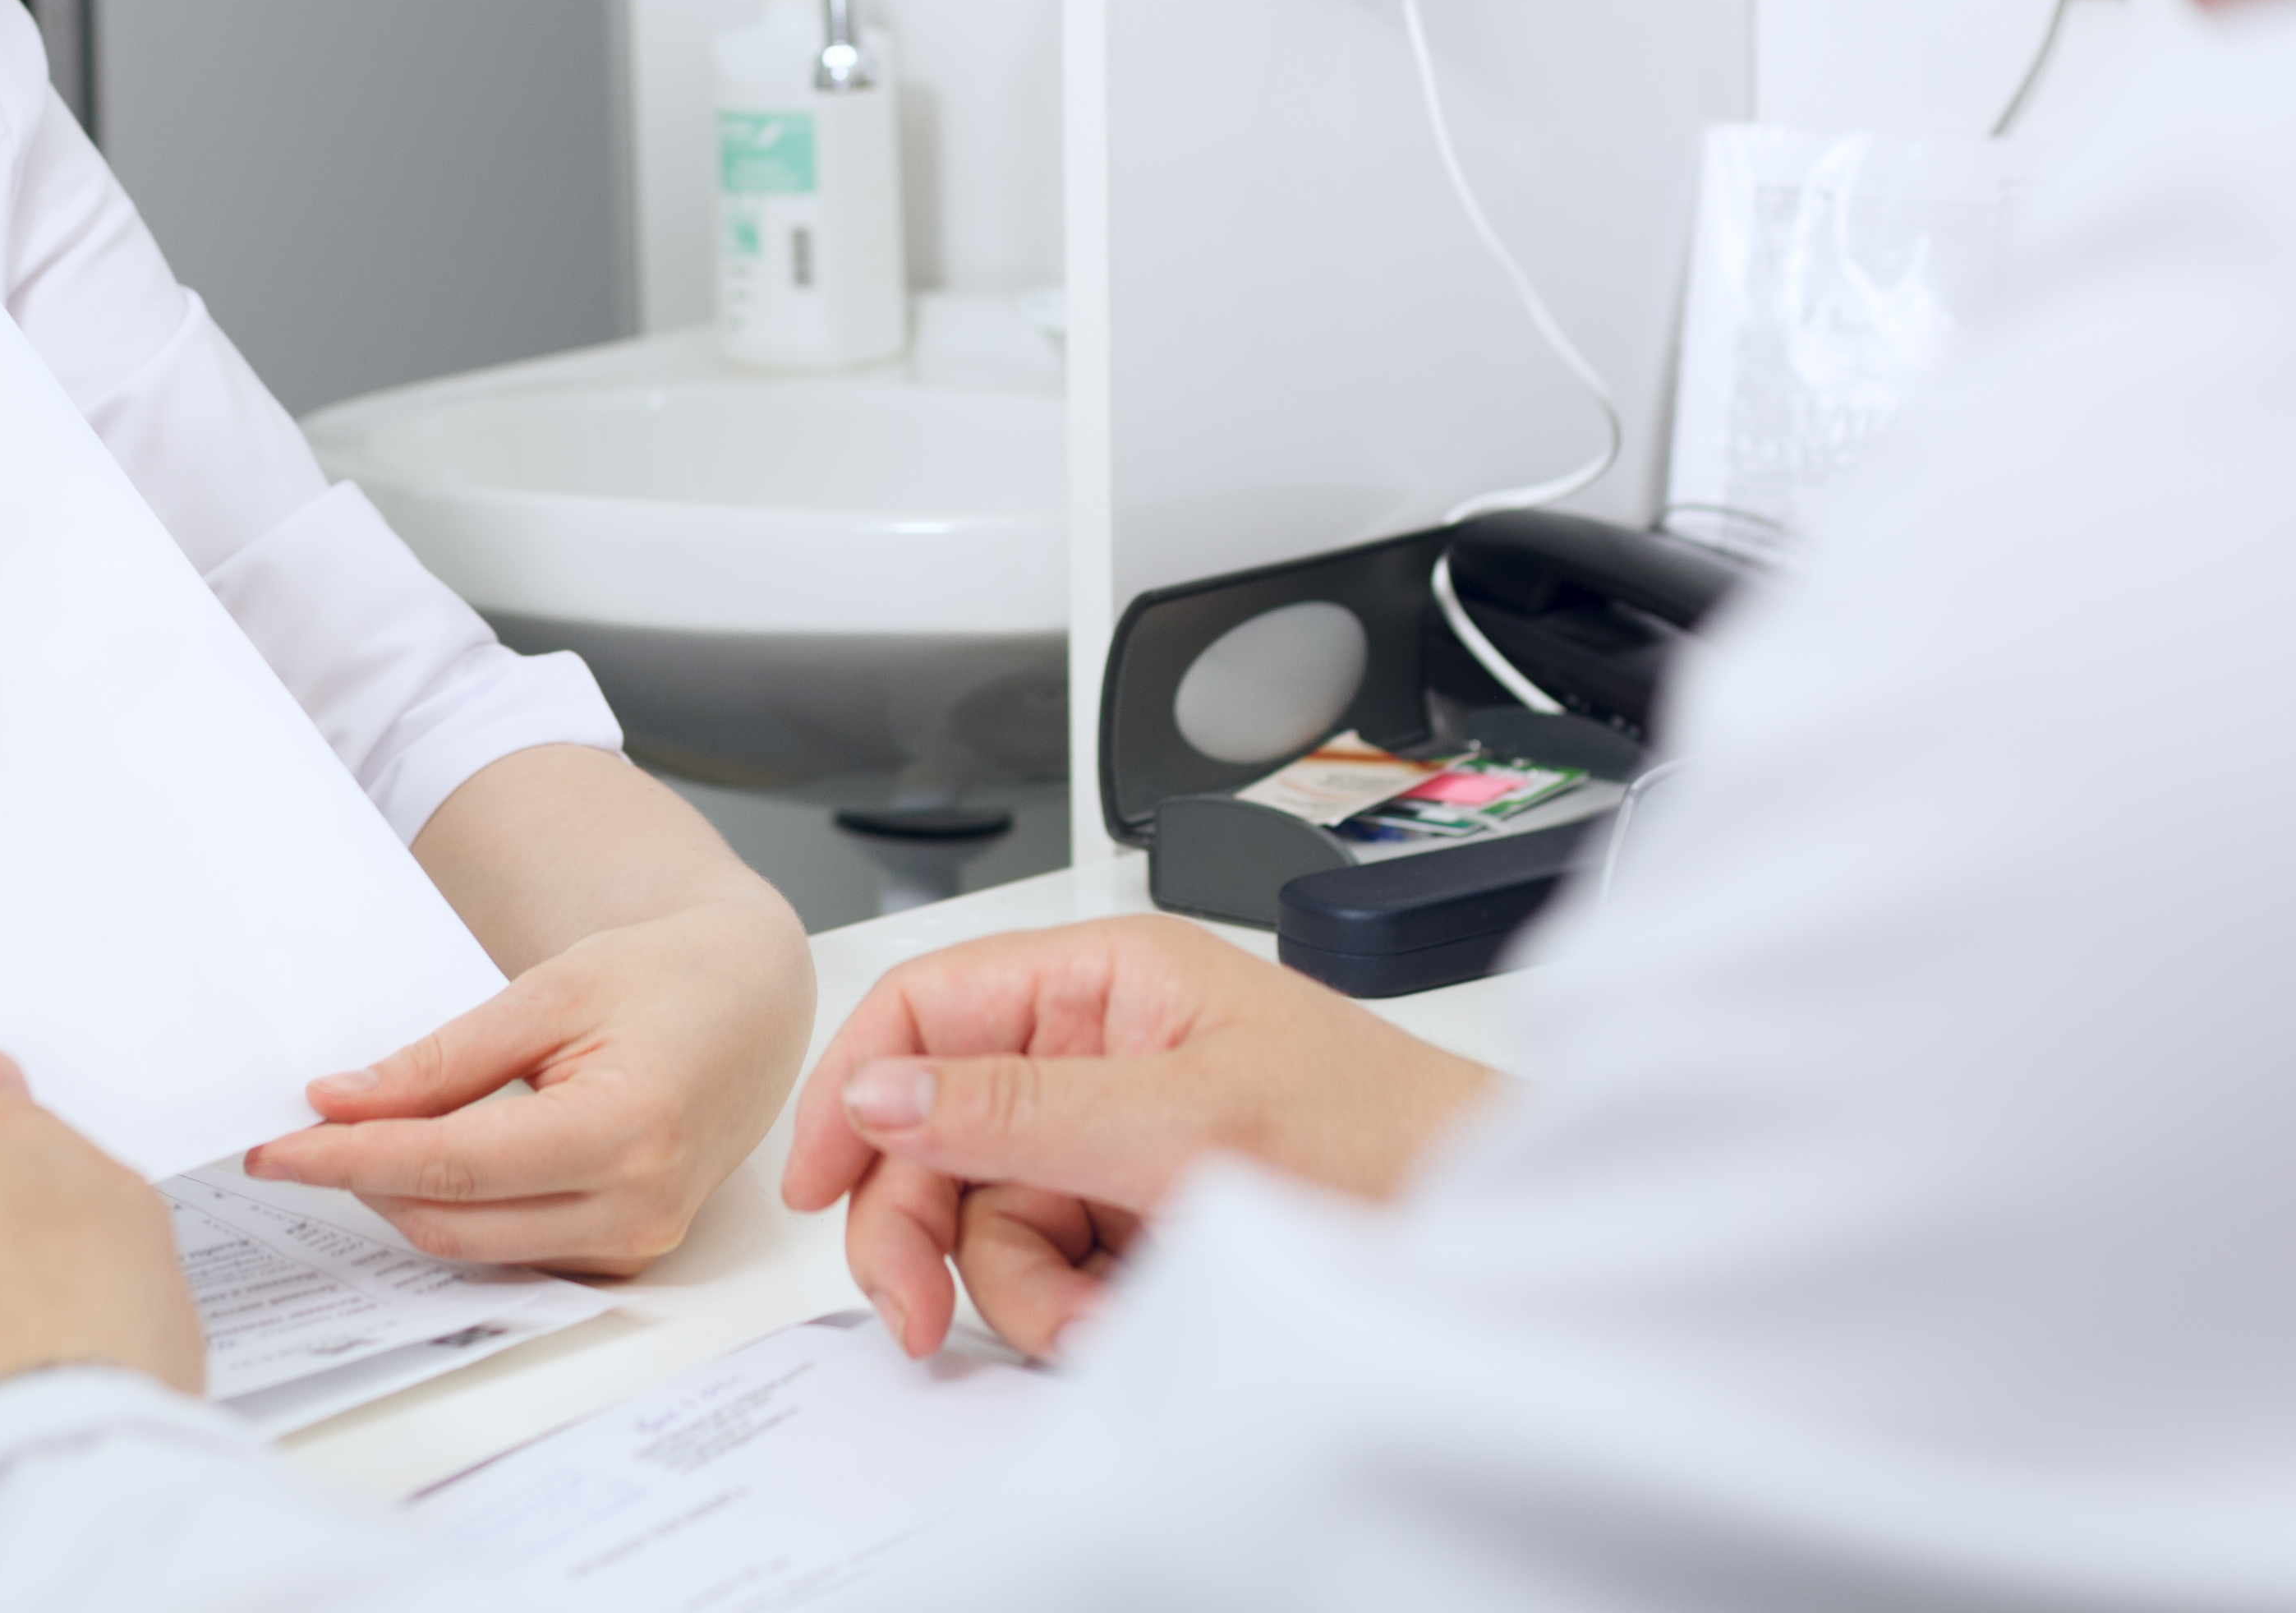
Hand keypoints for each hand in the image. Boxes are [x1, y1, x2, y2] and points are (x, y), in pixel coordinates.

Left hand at [245, 887, 809, 1272]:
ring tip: (355, 1142)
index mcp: (626, 1129)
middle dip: (363, 1180)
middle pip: (453, 1219)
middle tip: (299, 1136)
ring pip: (474, 1246)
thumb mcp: (550, 990)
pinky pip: (512, 1251)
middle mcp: (637, 1205)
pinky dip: (456, 1214)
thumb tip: (341, 1101)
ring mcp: (637, 1242)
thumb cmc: (665, 979)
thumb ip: (445, 1057)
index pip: (452, 1163)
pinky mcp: (628, 1254)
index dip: (351, 1156)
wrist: (751, 1002)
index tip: (277, 1145)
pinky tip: (424, 1167)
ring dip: (403, 1200)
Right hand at [777, 916, 1497, 1357]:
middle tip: (918, 1317)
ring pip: (987, 1218)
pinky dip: (1070, 1309)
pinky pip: (1046, 1268)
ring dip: (1023, 1287)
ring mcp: (1113, 1136)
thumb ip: (1021, 1108)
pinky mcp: (1134, 1213)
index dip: (851, 1089)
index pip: (924, 1011)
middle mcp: (1095, 1047)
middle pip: (935, 1132)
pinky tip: (1126, 1315)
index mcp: (1101, 978)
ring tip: (1099, 1313)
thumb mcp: (1182, 1117)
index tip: (816, 1183)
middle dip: (927, 1228)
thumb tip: (879, 1090)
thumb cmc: (1377, 1134)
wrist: (1479, 1224)